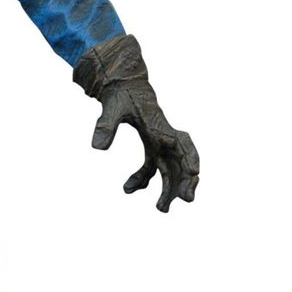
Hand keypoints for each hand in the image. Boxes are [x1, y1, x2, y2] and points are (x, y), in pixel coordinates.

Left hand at [74, 35, 199, 211]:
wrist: (120, 82)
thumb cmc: (120, 93)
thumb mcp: (112, 107)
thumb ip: (105, 126)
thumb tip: (97, 148)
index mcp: (159, 126)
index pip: (181, 143)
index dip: (189, 157)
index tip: (194, 172)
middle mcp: (163, 135)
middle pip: (180, 160)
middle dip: (185, 180)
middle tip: (187, 201)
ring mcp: (159, 142)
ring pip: (170, 168)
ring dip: (168, 188)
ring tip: (162, 210)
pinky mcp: (151, 145)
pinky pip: (153, 167)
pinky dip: (143, 179)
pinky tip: (127, 189)